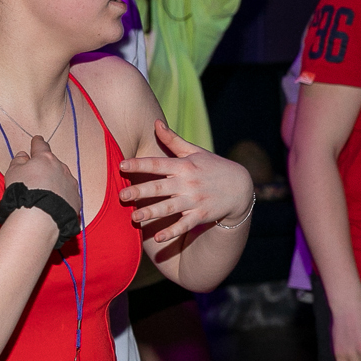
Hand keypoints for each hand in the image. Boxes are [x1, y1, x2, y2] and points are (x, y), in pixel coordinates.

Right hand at [2, 134, 81, 216]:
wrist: (40, 217)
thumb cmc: (24, 192)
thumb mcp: (13, 173)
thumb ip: (18, 161)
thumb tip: (23, 155)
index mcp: (45, 158)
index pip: (40, 146)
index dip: (37, 143)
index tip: (37, 140)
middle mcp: (61, 168)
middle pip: (53, 164)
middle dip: (46, 168)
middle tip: (36, 179)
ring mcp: (70, 184)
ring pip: (62, 179)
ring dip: (55, 183)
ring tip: (44, 196)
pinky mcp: (76, 199)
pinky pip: (68, 195)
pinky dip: (62, 197)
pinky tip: (53, 205)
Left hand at [118, 120, 253, 243]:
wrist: (240, 187)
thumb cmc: (213, 166)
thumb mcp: (194, 151)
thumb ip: (172, 140)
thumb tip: (156, 123)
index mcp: (184, 166)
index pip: (158, 164)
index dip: (139, 164)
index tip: (121, 165)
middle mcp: (187, 183)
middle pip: (160, 187)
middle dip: (140, 191)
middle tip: (121, 196)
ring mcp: (194, 200)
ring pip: (169, 207)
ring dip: (151, 212)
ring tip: (134, 217)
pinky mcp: (201, 215)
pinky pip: (184, 225)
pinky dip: (172, 232)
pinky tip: (159, 238)